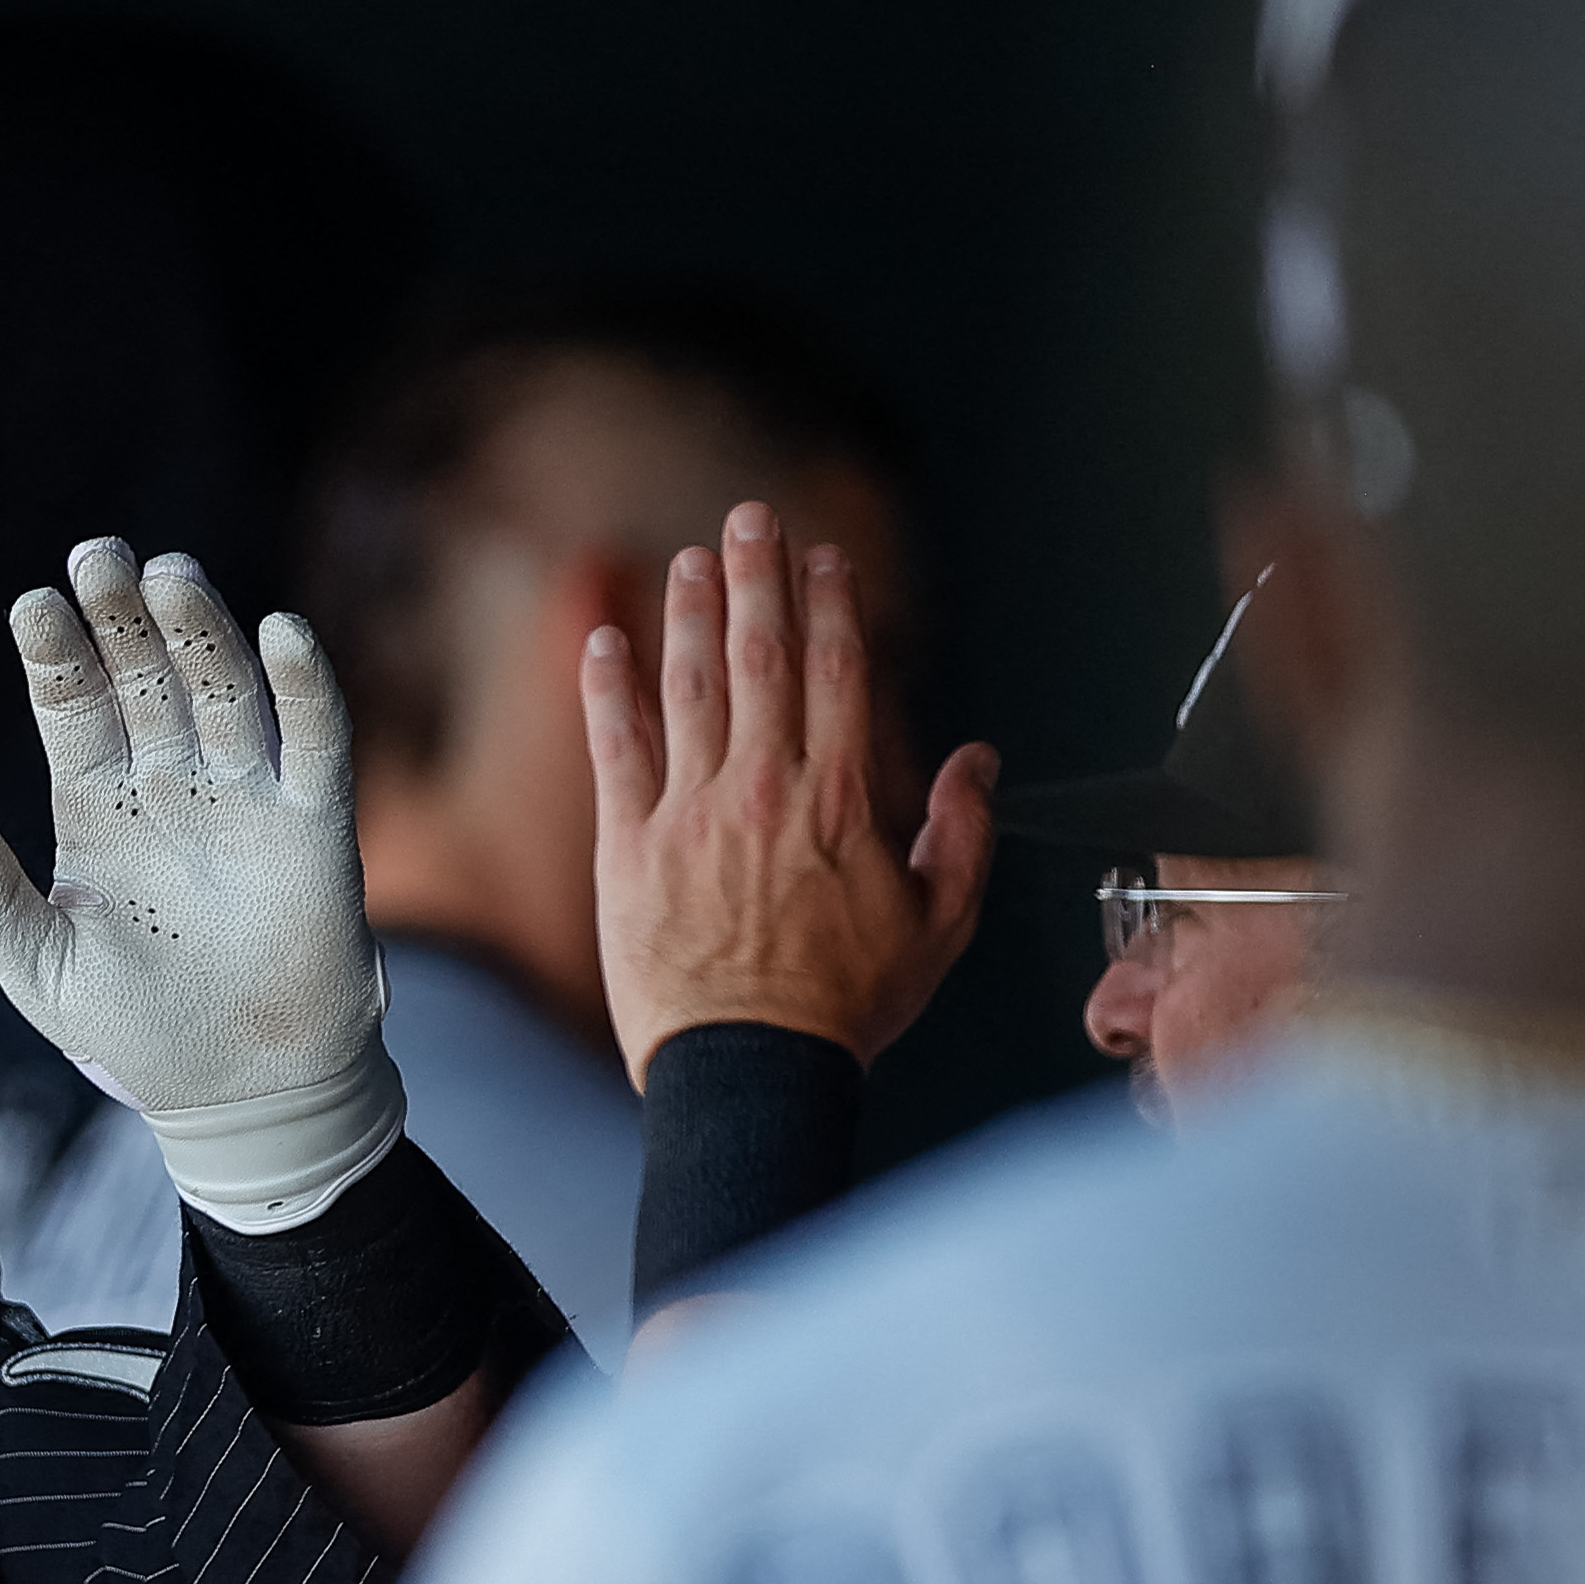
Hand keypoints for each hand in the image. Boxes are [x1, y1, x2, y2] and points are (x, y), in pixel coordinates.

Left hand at [0, 537, 400, 1230]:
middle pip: (144, 676)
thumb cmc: (131, 1031)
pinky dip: (303, 686)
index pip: (71, 707)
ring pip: (222, 689)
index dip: (54, 655)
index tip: (30, 604)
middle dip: (121, 616)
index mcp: (96, 805)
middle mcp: (169, 783)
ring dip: (201, 630)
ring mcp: (244, 795)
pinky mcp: (314, 824)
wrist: (237, 1093)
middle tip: (97, 553)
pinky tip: (281, 631)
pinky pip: (313, 741)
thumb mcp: (39, 967)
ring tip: (169, 573)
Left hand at [583, 505, 995, 1085]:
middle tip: (749, 517)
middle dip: (759, 579)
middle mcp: (764, 790)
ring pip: (690, 689)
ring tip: (689, 560)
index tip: (826, 556)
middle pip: (762, 659)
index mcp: (841, 800)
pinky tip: (605, 642)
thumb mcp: (939, 924)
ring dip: (690, 615)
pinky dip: (609, 692)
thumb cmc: (845, 1006)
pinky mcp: (628, 847)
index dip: (830, 605)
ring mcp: (691, 813)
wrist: (750, 1066)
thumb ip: (962, 832)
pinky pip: (616, 750)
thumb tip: (979, 759)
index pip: (837, 675)